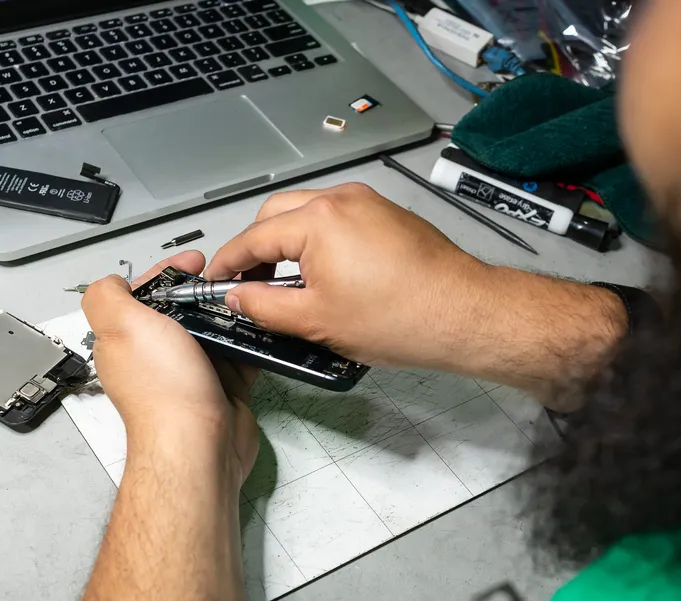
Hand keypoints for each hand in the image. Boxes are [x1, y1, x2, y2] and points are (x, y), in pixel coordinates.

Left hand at [82, 252, 258, 485]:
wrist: (198, 445)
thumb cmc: (163, 388)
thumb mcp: (122, 325)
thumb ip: (106, 296)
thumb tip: (110, 281)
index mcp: (128, 340)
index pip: (146, 294)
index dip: (169, 272)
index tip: (196, 261)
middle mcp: (157, 357)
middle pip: (182, 310)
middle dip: (205, 289)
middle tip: (231, 276)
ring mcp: (190, 373)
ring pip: (213, 330)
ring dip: (231, 311)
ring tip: (253, 293)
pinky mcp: (222, 388)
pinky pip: (239, 355)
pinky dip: (251, 339)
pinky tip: (264, 322)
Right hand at [206, 183, 492, 370]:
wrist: (464, 315)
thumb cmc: (405, 317)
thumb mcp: (317, 322)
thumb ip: (264, 306)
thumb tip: (238, 297)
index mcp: (319, 220)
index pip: (253, 237)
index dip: (227, 263)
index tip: (215, 281)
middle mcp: (342, 199)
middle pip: (275, 216)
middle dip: (256, 250)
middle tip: (249, 286)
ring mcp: (367, 203)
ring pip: (306, 214)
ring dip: (288, 244)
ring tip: (288, 287)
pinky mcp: (386, 214)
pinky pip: (337, 219)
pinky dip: (318, 242)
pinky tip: (323, 277)